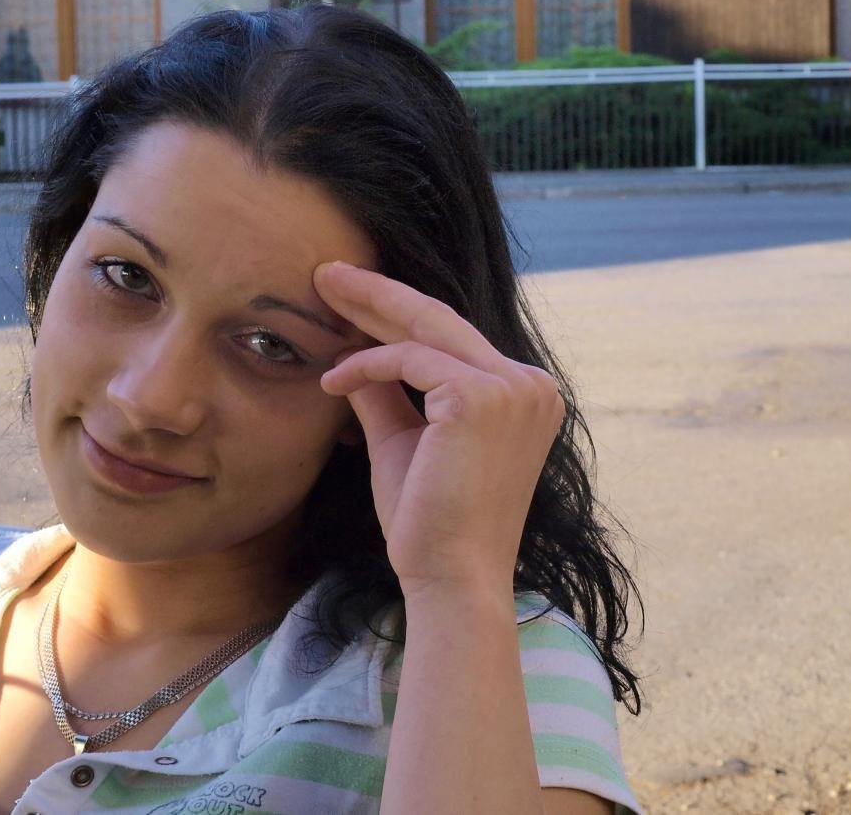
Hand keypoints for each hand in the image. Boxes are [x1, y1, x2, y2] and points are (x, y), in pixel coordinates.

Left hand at [313, 260, 566, 597]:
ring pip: (425, 329)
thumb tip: (353, 362)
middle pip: (441, 320)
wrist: (449, 579)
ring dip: (367, 315)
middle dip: (380, 292)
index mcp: (523, 396)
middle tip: (328, 271)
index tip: (352, 298)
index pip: (452, 340)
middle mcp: (530, 385)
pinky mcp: (483, 397)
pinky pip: (409, 361)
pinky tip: (332, 381)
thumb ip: (386, 398)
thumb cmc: (428, 522)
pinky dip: (366, 365)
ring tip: (320, 294)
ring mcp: (513, 388)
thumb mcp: (403, 444)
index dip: (398, 315)